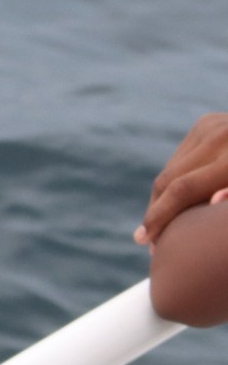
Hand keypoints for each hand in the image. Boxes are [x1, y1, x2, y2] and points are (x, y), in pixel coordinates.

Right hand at [136, 112, 227, 243]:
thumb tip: (215, 202)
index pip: (183, 189)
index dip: (160, 217)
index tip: (145, 241)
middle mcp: (223, 135)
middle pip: (169, 179)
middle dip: (155, 212)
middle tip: (151, 242)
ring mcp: (212, 125)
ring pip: (170, 169)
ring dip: (163, 199)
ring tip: (166, 225)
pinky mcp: (207, 122)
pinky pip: (180, 158)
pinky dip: (176, 181)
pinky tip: (181, 201)